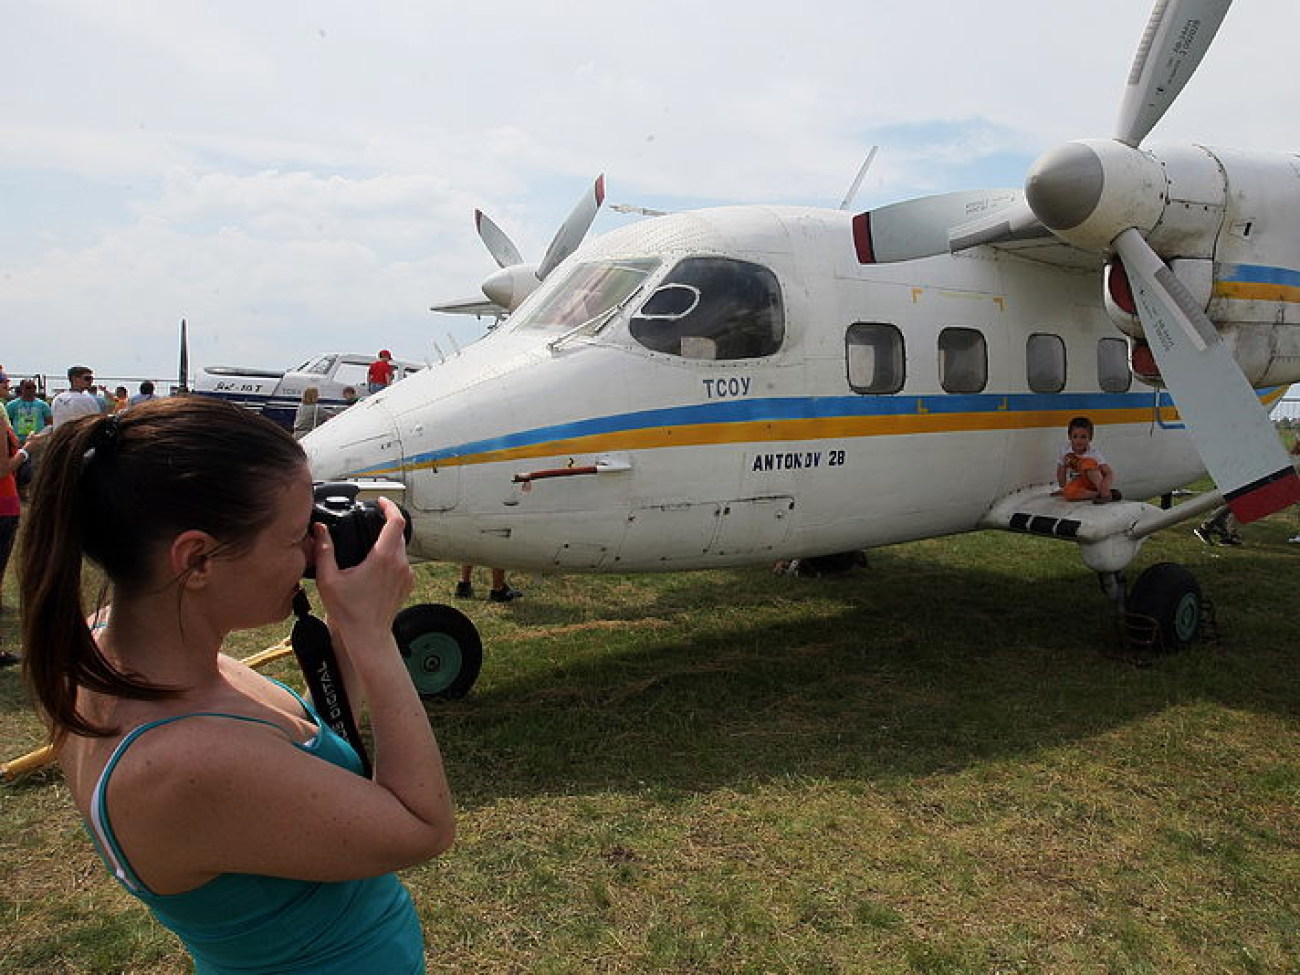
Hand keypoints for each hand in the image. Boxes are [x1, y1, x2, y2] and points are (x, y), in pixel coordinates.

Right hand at [312, 498, 413, 639]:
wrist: (368, 636)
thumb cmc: (349, 612)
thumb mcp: (329, 579)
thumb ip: (324, 551)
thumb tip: (319, 530)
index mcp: (382, 558)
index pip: (396, 521)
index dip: (389, 506)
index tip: (380, 502)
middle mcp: (399, 564)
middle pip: (399, 532)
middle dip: (386, 524)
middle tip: (370, 522)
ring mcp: (406, 574)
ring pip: (402, 548)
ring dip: (388, 542)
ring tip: (369, 546)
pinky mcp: (407, 583)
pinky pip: (403, 562)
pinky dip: (391, 558)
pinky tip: (375, 566)